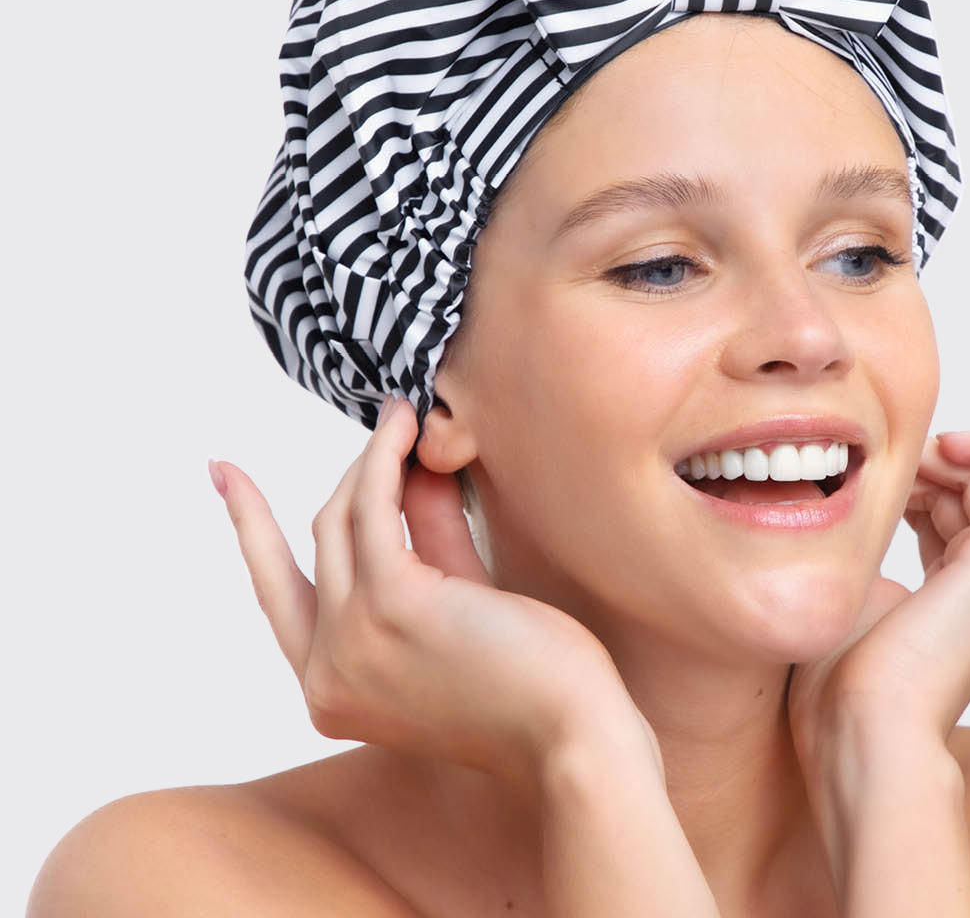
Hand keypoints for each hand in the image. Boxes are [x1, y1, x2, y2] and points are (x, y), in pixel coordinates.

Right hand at [209, 398, 657, 796]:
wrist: (572, 732)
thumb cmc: (528, 677)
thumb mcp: (456, 603)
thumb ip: (425, 540)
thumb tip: (406, 464)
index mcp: (330, 690)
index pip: (276, 591)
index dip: (249, 526)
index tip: (223, 472)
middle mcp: (324, 674)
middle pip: (317, 542)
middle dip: (350, 474)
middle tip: (386, 421)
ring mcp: (350, 641)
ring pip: (342, 517)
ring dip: (375, 456)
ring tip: (408, 413)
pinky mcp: (389, 604)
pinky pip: (375, 506)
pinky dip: (387, 456)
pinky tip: (408, 425)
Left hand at [787, 429, 969, 760]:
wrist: (863, 730)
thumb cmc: (843, 686)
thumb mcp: (852, 599)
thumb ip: (866, 558)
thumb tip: (852, 521)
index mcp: (962, 601)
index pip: (951, 516)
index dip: (913, 481)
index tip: (870, 478)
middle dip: (928, 463)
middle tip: (885, 464)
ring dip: (949, 453)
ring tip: (904, 460)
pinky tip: (949, 444)